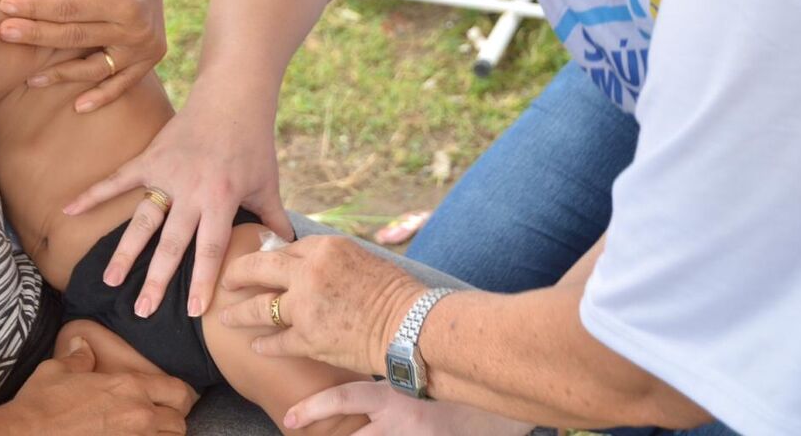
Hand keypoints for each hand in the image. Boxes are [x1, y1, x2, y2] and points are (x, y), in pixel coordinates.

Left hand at [0, 0, 167, 111]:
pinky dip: (102, 96)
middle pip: (78, 38)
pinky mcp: (149, 59)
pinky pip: (122, 83)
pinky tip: (78, 106)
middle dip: (38, 36)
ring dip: (62, 75)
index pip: (69, 10)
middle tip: (4, 34)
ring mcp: (146, 47)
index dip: (35, 9)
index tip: (3, 7)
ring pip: (96, 67)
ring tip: (29, 78)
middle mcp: (138, 27)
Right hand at [0, 336, 193, 434]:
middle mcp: (138, 416)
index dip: (180, 395)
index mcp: (129, 387)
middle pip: (180, 423)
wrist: (23, 435)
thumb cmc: (41, 403)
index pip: (178, 391)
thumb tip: (82, 346)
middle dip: (173, 421)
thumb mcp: (59, 370)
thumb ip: (79, 357)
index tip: (171, 399)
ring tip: (144, 433)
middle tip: (160, 420)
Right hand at [62, 78, 292, 318]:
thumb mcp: (267, 183)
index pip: (211, 248)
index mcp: (222, 200)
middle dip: (157, 280)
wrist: (232, 99)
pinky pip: (117, 179)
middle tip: (142, 311)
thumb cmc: (253, 144)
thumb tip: (289, 246)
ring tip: (111, 281)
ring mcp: (168, 174)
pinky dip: (92, 194)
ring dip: (126, 251)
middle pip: (172, 244)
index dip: (202, 280)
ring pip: (143, 220)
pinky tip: (68, 211)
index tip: (191, 311)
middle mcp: (192, 191)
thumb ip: (274, 218)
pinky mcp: (150, 158)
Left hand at [218, 236, 424, 374]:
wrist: (410, 325)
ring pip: (259, 307)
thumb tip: (301, 258)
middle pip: (259, 268)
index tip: (256, 264)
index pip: (284, 248)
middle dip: (237, 274)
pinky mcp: (307, 338)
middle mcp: (309, 272)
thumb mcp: (358, 257)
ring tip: (227, 317)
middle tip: (227, 280)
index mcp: (324, 247)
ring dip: (240, 313)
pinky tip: (257, 345)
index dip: (267, 256)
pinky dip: (264, 344)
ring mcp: (306, 306)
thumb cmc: (393, 291)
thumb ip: (326, 257)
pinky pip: (276, 341)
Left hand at [284, 381, 535, 435]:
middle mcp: (402, 422)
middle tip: (304, 432)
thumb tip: (369, 371)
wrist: (512, 397)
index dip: (314, 410)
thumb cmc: (466, 375)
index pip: (345, 398)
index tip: (288, 419)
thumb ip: (394, 373)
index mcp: (396, 393)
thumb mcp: (425, 370)